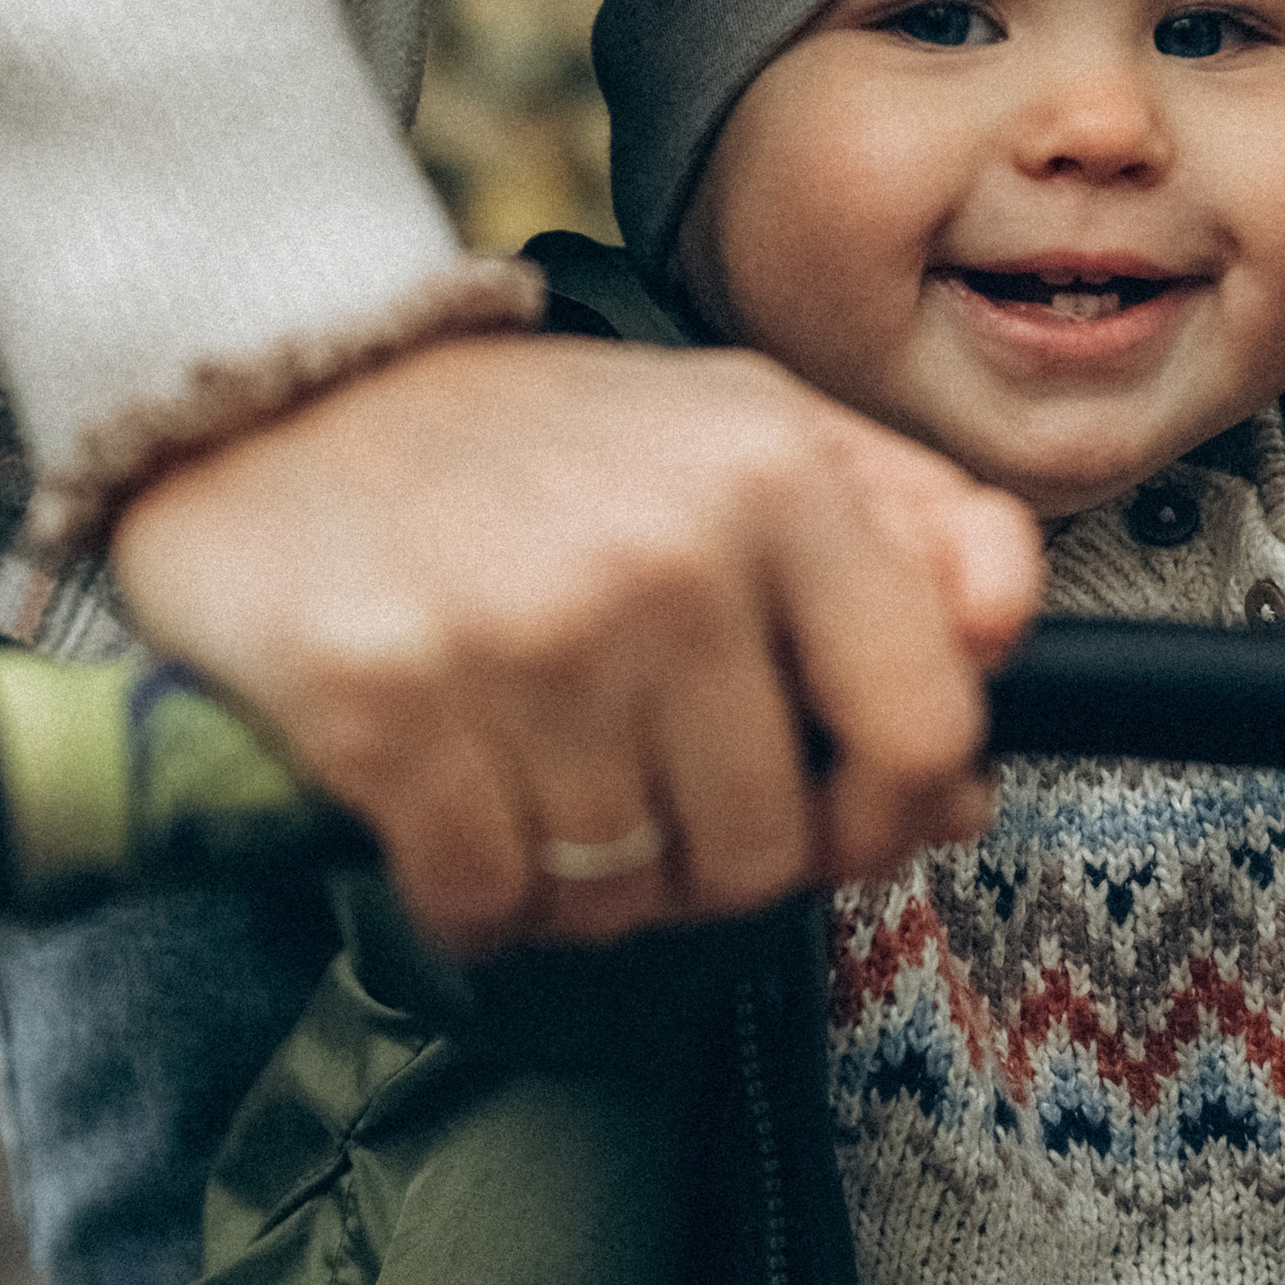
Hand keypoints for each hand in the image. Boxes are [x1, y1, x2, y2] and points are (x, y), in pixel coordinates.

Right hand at [111, 335, 1044, 951]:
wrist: (278, 384)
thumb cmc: (539, 439)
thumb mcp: (753, 431)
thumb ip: (915, 529)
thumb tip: (1006, 650)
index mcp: (780, 475)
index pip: (925, 725)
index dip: (894, 807)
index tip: (845, 810)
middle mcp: (666, 552)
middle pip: (768, 845)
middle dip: (718, 855)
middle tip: (653, 788)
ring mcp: (522, 633)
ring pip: (625, 891)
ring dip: (590, 876)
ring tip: (547, 776)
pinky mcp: (384, 704)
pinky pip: (487, 900)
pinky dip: (479, 891)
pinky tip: (460, 801)